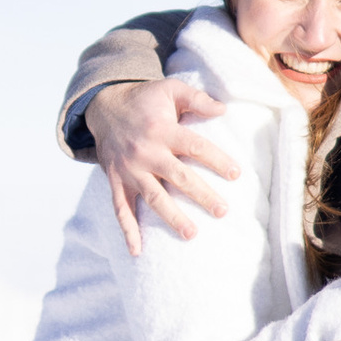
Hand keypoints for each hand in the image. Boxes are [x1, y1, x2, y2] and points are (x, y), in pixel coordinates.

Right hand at [86, 78, 239, 256]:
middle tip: (222, 211)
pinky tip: (137, 252)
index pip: (194, 146)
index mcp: (162, 130)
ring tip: (191, 234)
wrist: (104, 106)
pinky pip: (120, 209)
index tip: (236, 174)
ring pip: (153, 197)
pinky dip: (127, 231)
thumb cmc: (144, 99)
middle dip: (201, 195)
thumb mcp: (169, 89)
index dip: (216, 160)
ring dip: (171, 217)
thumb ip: (196, 98)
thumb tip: (223, 110)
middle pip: (178, 177)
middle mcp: (145, 152)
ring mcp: (129, 170)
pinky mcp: (116, 181)